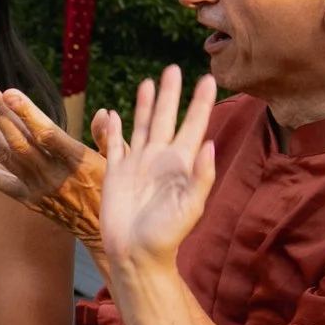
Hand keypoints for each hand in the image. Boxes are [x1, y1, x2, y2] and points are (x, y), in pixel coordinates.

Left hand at [0, 82, 107, 250]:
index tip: (9, 92)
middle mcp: (52, 175)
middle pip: (20, 140)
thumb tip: (104, 113)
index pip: (46, 134)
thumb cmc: (113, 190)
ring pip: (6, 155)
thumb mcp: (119, 162)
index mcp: (76, 161)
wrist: (102, 232)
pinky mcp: (27, 199)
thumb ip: (108, 137)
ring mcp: (36, 188)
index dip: (26, 113)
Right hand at [96, 64, 218, 276]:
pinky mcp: (116, 172)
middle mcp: (160, 159)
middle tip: (174, 69)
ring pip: (142, 125)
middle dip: (171, 94)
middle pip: (167, 118)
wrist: (136, 254)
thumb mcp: (190, 208)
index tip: (208, 79)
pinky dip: (114, 128)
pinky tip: (114, 113)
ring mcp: (137, 164)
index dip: (200, 103)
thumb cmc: (166, 236)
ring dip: (146, 104)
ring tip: (149, 81)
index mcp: (181, 164)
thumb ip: (201, 177)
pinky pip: (115, 144)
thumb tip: (209, 144)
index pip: (194, 125)